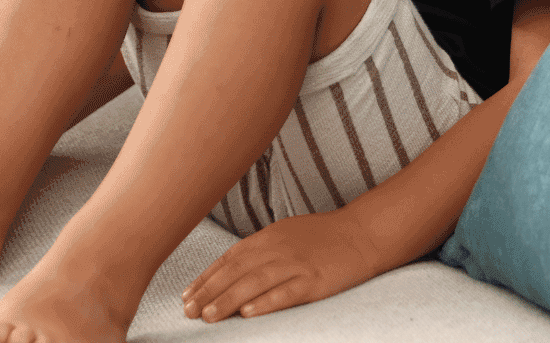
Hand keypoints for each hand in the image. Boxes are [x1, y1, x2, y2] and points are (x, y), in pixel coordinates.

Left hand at [180, 209, 386, 321]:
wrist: (362, 233)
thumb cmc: (323, 236)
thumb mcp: (285, 233)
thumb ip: (259, 249)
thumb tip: (230, 268)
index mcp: (268, 237)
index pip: (229, 259)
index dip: (206, 278)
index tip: (187, 295)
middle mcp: (278, 249)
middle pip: (236, 271)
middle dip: (209, 291)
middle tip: (189, 310)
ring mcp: (296, 264)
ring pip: (255, 283)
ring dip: (229, 300)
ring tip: (209, 315)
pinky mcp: (315, 280)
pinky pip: (286, 292)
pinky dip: (266, 302)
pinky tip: (249, 313)